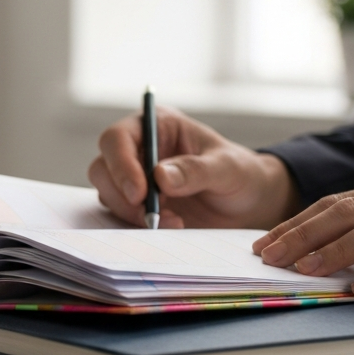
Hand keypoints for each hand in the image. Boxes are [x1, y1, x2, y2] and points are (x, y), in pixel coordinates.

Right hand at [88, 107, 298, 228]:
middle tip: (149, 216)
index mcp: (156, 126)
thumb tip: (160, 176)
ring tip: (173, 223)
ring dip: (131, 213)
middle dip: (121, 194)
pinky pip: (121, 215)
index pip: (118, 138)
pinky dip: (137, 224)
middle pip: (103, 167)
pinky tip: (169, 227)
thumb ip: (196, 170)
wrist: (250, 204)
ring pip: (107, 193)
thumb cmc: (241, 174)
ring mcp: (135, 178)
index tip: (139, 193)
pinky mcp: (138, 206)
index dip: (120, 164)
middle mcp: (139, 149)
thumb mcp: (227, 168)